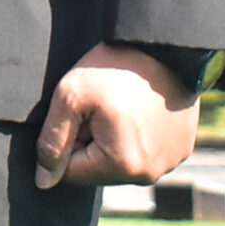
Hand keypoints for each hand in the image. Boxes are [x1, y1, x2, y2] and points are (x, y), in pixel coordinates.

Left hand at [34, 43, 199, 189]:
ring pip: (120, 160)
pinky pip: (145, 150)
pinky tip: (141, 106)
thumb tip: (43, 182)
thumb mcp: (70, 96)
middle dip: (91, 138)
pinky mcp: (181, 149)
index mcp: (122, 166)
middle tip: (102, 104)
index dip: (67, 138)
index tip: (81, 111)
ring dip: (113, 136)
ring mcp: (169, 162)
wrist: (163, 43)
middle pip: (97, 168)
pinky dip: (137, 132)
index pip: (70, 171)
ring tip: (123, 102)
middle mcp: (150, 174)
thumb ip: (52, 141)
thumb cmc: (115, 67)